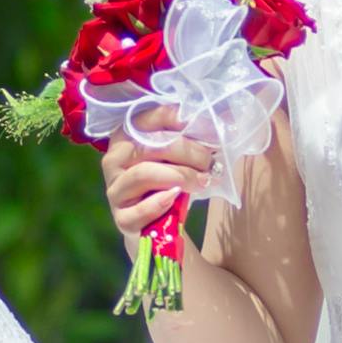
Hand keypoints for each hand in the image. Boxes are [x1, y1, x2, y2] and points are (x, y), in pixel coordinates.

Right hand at [101, 128, 207, 263]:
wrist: (157, 225)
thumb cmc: (168, 181)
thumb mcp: (178, 156)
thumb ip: (192, 137)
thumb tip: (227, 117)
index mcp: (126, 135)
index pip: (152, 117)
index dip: (181, 119)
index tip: (209, 128)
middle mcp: (114, 159)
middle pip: (151, 146)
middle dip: (189, 152)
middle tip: (210, 162)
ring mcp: (116, 190)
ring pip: (144, 173)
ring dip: (181, 175)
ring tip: (203, 180)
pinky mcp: (122, 218)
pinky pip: (140, 209)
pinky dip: (161, 203)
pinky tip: (177, 197)